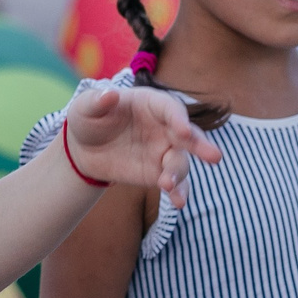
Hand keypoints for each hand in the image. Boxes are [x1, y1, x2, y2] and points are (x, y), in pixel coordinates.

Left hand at [61, 82, 222, 207]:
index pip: (171, 108)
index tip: (182, 130)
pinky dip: (179, 192)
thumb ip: (97, 101)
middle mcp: (165, 127)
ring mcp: (164, 151)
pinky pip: (175, 183)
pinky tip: (178, 202)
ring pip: (181, 161)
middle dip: (200, 145)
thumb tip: (109, 94)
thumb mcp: (85, 106)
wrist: (83, 147)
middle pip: (189, 135)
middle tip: (214, 157)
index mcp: (151, 103)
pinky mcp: (159, 173)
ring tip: (167, 184)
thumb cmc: (89, 117)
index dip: (178, 118)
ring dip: (179, 173)